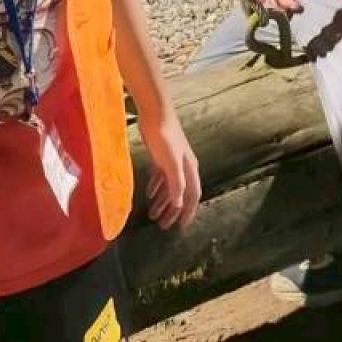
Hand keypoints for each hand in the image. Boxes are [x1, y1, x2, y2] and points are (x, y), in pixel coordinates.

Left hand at [139, 108, 201, 229]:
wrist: (156, 113)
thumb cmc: (164, 137)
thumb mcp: (170, 162)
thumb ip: (176, 183)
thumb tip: (179, 204)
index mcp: (189, 169)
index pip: (192, 196)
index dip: (188, 212)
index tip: (182, 227)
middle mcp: (184, 167)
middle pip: (181, 194)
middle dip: (173, 211)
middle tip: (163, 226)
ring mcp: (172, 162)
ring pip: (170, 187)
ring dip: (163, 202)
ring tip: (152, 215)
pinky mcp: (161, 156)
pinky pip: (160, 178)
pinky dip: (156, 188)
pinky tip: (148, 195)